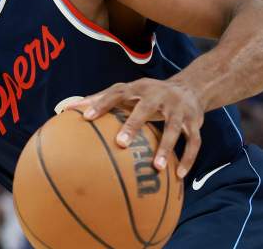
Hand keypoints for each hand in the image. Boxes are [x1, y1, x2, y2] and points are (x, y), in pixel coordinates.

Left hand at [65, 78, 204, 178]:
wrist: (191, 87)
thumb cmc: (148, 93)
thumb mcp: (128, 91)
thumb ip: (100, 98)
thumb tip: (67, 108)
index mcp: (139, 88)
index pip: (118, 92)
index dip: (102, 103)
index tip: (86, 117)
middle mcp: (159, 95)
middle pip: (146, 109)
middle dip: (134, 125)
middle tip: (121, 144)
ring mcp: (179, 109)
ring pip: (174, 129)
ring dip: (166, 148)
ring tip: (156, 168)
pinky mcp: (195, 122)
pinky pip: (193, 142)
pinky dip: (188, 159)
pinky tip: (178, 176)